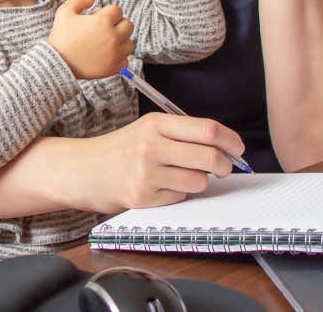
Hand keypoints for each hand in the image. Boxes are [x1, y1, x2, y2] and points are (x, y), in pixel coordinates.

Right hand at [47, 0, 134, 78]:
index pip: (117, 10)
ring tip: (107, 43)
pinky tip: (107, 56)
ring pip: (130, 43)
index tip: (99, 18)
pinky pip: (126, 61)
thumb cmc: (60, 37)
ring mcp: (115, 53)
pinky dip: (119, 58)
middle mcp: (112, 37)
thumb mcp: (64, 12)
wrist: (56, 62)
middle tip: (105, 29)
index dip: (107, 12)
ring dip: (121, 42)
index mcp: (102, 21)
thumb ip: (79, 0)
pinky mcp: (113, 67)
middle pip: (128, 25)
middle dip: (118, 24)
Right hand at [60, 113, 246, 212]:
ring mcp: (146, 173)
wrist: (83, 170)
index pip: (207, 129)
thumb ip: (183, 135)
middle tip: (223, 168)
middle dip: (225, 165)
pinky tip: (160, 188)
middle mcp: (151, 146)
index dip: (231, 140)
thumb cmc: (121, 150)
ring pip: (199, 181)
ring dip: (198, 182)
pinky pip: (180, 198)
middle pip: (210, 156)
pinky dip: (177, 195)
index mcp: (155, 123)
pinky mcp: (142, 198)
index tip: (239, 149)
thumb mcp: (148, 130)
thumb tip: (226, 148)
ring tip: (180, 177)